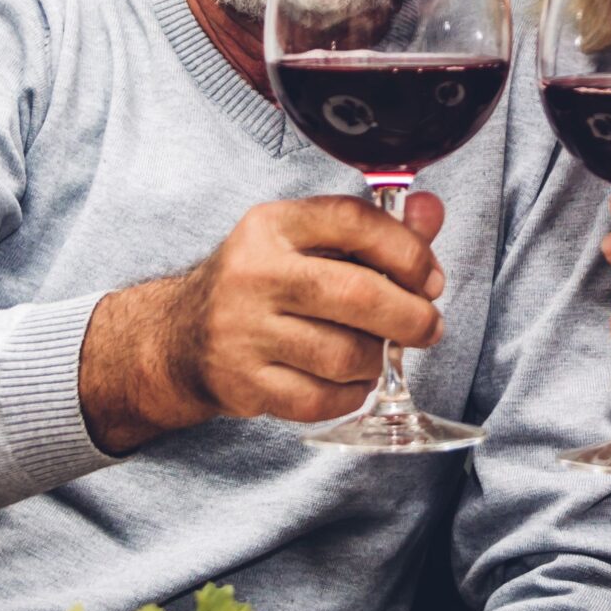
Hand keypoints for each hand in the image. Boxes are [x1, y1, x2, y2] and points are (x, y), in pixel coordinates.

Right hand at [81, 193, 445, 451]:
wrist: (180, 336)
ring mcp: (243, 332)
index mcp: (272, 225)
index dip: (408, 251)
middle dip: (410, 316)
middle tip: (428, 327)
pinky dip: (351, 395)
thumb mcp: (306, 241)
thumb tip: (431, 211)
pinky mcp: (243, 384)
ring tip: (379, 353)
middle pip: (357, 294)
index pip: (354, 222)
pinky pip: (321, 399)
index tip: (430, 278)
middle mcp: (254, 274)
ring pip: (344, 355)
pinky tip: (351, 382)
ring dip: (378, 359)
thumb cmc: (262, 284)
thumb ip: (373, 229)